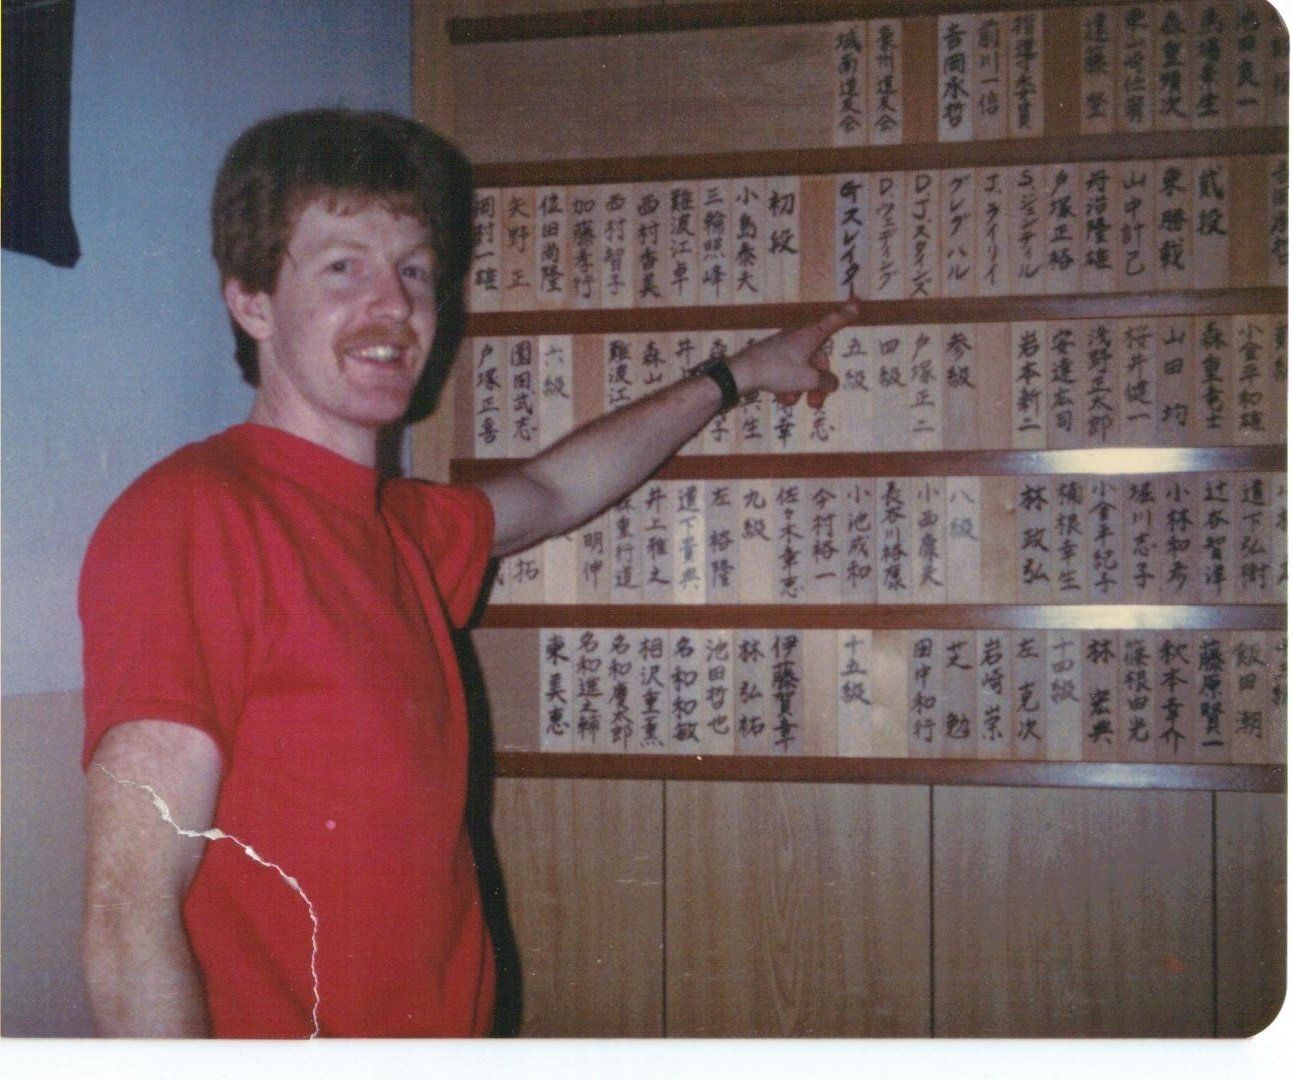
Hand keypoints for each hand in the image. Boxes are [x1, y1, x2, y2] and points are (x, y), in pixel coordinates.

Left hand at [728, 296, 860, 407]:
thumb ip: (826, 382)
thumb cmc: (777, 371)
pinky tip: (781, 398)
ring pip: (801, 370)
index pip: (832, 323)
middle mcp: (797, 338)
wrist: (741, 373)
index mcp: (810, 336)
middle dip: (818, 384)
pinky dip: (787, 386)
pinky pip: (786, 373)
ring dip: (800, 389)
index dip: (845, 316)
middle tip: (815, 404)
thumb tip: (831, 383)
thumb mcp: (808, 379)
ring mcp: (782, 348)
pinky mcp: (770, 359)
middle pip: (817, 360)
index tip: (856, 305)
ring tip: (792, 402)